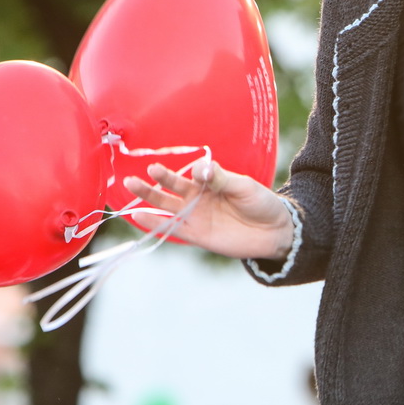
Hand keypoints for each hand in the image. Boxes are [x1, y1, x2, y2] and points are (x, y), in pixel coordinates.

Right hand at [122, 160, 292, 259]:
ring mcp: (194, 215)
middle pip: (171, 186)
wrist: (273, 232)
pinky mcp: (195, 235)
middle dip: (157, 179)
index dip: (195, 171)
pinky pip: (172, 228)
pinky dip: (154, 222)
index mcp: (209, 181)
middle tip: (143, 170)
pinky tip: (138, 215)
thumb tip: (201, 169)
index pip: (193, 172)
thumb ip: (222, 178)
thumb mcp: (244, 187)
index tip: (200, 172)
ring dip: (149, 196)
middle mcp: (198, 197)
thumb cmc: (260, 203)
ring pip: (166, 204)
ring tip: (130, 185)